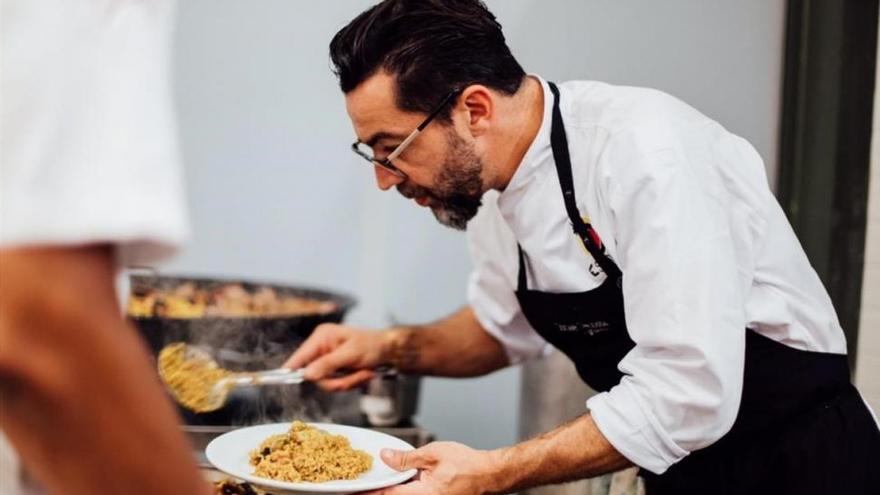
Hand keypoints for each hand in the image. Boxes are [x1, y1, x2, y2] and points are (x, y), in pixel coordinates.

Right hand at [283, 323, 390, 390]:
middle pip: (314, 375)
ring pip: (326, 383)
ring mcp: (327, 360)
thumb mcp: (351, 354)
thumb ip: (328, 364)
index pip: (300, 355)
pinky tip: (362, 374)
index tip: (281, 378)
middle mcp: (321, 348)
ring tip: (363, 373)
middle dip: (336, 380)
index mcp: (322, 337)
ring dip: (347, 382)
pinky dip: (350, 383)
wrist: (389, 350)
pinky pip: (335, 384)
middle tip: (356, 377)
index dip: (291, 368)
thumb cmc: (372, 345)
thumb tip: (307, 374)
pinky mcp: (334, 369)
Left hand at [361, 442, 501, 494]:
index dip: (367, 492)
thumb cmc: (467, 464)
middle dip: (376, 493)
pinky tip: (398, 483)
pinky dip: (402, 491)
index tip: (352, 490)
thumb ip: (406, 458)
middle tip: (359, 487)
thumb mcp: (433, 454)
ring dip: (389, 492)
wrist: (489, 475)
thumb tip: (386, 457)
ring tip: (376, 484)